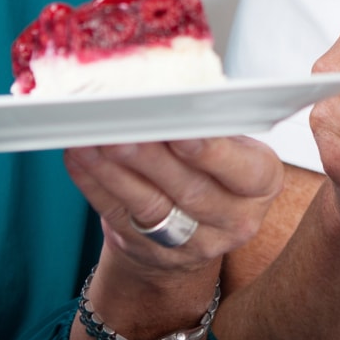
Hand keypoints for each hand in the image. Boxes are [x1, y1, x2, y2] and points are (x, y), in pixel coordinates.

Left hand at [64, 135, 283, 275]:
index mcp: (260, 184)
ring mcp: (189, 243)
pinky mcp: (146, 250)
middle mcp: (232, 219)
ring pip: (149, 205)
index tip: (182, 129)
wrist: (196, 228)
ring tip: (95, 137)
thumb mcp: (234, 145)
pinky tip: (79, 154)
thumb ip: (213, 124)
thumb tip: (175, 89)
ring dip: (117, 169)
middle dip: (153, 157)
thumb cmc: (214, 167)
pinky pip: (116, 214)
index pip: (242, 170)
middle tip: (126, 125)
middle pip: (190, 189)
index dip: (211, 152)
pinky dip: (94, 183)